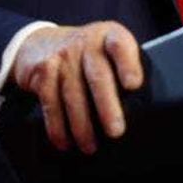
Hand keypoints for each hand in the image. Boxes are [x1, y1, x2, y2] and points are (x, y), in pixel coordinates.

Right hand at [11, 22, 143, 153]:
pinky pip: (51, 102)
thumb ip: (122, 68)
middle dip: (107, 107)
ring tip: (90, 146)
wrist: (39, 42)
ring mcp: (62, 56)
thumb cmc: (85, 55)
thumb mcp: (106, 50)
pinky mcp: (43, 71)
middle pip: (98, 76)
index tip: (133, 85)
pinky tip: (64, 141)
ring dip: (82, 125)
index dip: (127, 64)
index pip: (119, 45)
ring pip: (73, 94)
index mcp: (108, 36)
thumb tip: (142, 110)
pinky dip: (57, 126)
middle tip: (115, 131)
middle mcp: (85, 43)